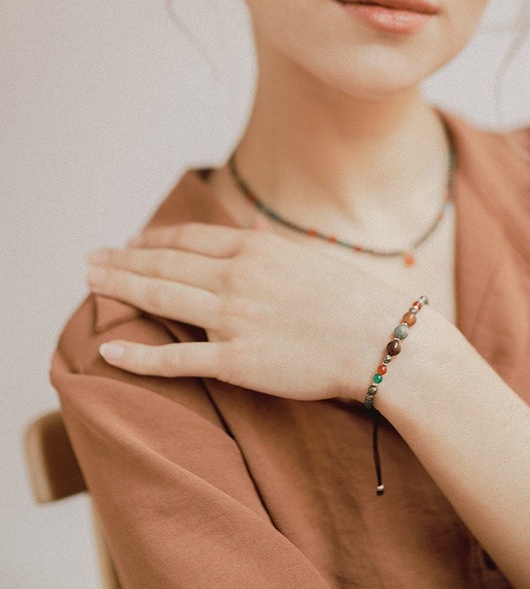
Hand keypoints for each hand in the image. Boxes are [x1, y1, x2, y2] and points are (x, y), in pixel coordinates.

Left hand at [86, 221, 401, 400]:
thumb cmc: (353, 298)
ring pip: (161, 299)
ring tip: (90, 285)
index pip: (189, 238)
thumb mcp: (309, 256)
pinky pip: (176, 359)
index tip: (131, 243)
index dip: (154, 239)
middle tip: (90, 260)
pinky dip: (138, 355)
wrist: (381, 340)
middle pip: (165, 263)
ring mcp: (233, 319)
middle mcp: (237, 277)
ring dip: (119, 289)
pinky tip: (110, 348)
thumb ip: (270, 244)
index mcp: (255, 249)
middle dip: (122, 261)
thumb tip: (249, 226)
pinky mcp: (236, 362)